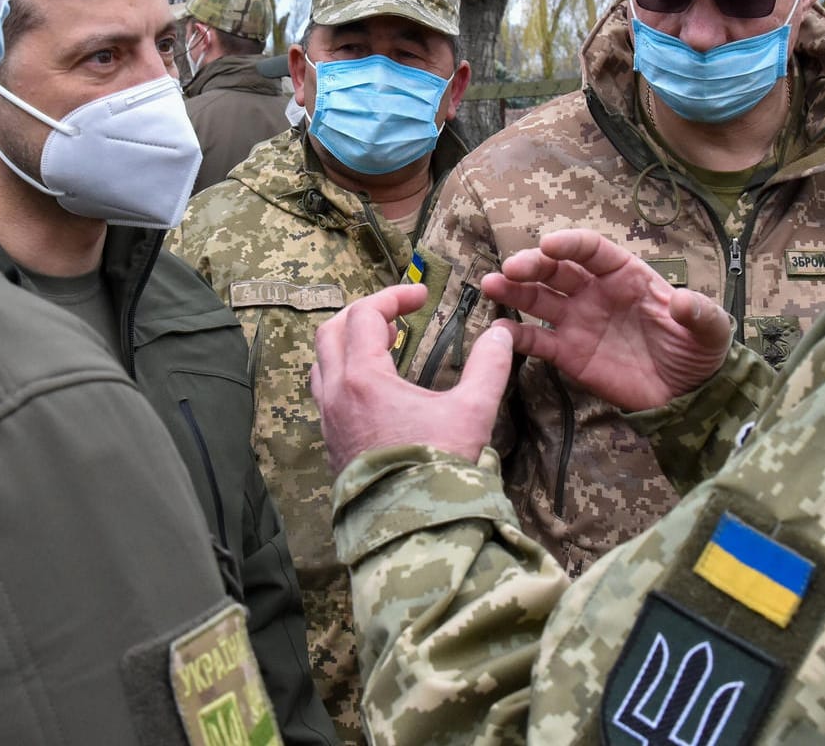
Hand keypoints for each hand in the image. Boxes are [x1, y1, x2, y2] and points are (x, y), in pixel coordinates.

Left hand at [311, 283, 515, 472]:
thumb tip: (502, 334)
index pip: (364, 315)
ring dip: (347, 345)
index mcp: (363, 378)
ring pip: (322, 364)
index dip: (393, 297)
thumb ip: (489, 366)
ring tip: (382, 346)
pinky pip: (325, 394)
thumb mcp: (472, 411)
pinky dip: (344, 375)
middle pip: (331, 332)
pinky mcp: (332, 444)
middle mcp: (336, 395)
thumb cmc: (439, 467)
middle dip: (362, 315)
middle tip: (396, 317)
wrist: (413, 527)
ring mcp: (329, 420)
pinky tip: (374, 388)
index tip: (421, 297)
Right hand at [480, 228, 731, 410]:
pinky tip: (499, 333)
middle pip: (557, 269)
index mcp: (626, 275)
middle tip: (511, 268)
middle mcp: (596, 292)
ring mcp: (579, 321)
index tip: (549, 244)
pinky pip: (537, 341)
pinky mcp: (569, 353)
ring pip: (539, 298)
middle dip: (532, 264)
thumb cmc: (698, 352)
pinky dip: (516, 336)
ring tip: (491, 285)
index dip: (570, 243)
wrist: (687, 394)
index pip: (592, 250)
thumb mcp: (710, 331)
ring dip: (514, 290)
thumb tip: (682, 300)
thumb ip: (700, 313)